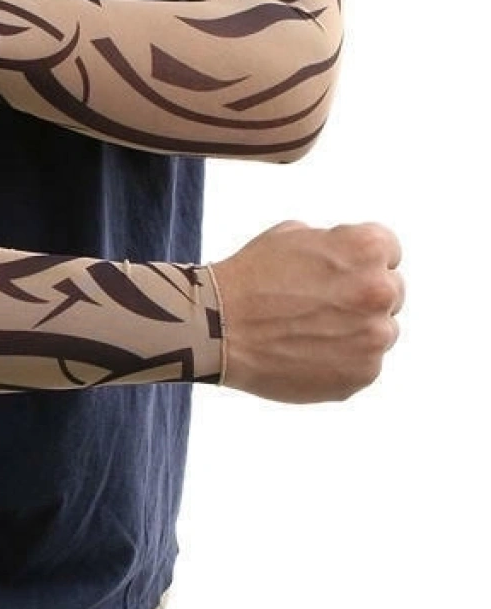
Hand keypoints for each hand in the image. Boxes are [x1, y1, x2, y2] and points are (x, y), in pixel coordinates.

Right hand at [212, 221, 404, 403]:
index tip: (336, 269)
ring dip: (355, 329)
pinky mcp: (363, 374)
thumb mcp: (292, 235)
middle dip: (362, 294)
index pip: (389, 250)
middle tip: (318, 301)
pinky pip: (363, 363)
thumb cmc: (250, 275)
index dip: (359, 258)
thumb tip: (356, 260)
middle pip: (391, 291)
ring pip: (380, 330)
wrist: (218, 327)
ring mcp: (375, 337)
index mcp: (366, 248)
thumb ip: (335, 244)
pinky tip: (305, 351)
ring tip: (307, 329)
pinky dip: (341, 358)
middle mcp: (379, 290)